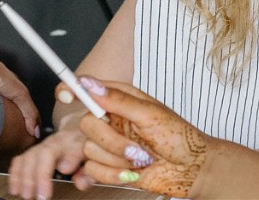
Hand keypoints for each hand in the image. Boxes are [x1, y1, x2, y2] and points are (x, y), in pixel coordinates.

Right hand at [7, 125, 88, 198]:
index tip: (45, 191)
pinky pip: (20, 159)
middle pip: (37, 155)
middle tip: (34, 196)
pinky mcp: (34, 151)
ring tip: (23, 194)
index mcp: (71, 142)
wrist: (81, 129)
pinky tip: (15, 188)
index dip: (45, 174)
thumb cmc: (88, 145)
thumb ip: (89, 172)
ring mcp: (42, 145)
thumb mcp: (96, 157)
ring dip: (22, 177)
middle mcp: (54, 142)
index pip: (52, 153)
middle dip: (33, 178)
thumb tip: (79, 183)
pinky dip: (15, 174)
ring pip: (27, 157)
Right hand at [76, 78, 214, 198]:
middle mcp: (111, 121)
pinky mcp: (108, 166)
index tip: (67, 95)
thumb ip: (119, 100)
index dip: (71, 90)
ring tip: (141, 159)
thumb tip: (91, 84)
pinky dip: (114, 174)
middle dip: (111, 141)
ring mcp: (109, 144)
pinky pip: (94, 171)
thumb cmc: (179, 138)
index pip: (86, 89)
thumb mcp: (152, 114)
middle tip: (136, 147)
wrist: (190, 170)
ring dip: (118, 159)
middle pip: (86, 125)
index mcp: (120, 100)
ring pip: (89, 150)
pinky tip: (132, 171)